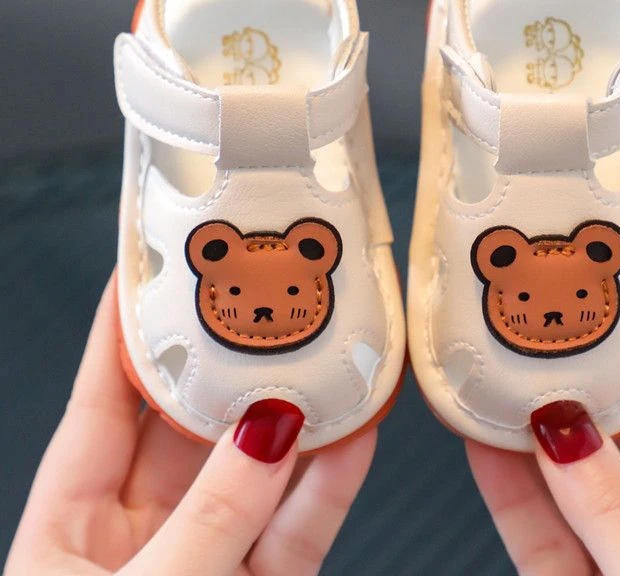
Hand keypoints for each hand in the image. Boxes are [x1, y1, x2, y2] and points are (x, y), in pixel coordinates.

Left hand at [6, 272, 374, 575]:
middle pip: (190, 422)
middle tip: (269, 300)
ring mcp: (204, 557)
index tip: (156, 266)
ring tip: (331, 352)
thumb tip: (269, 432)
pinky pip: (296, 526)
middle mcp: (138, 532)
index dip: (126, 330)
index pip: (103, 399)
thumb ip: (209, 520)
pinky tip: (356, 433)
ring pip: (256, 468)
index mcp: (69, 524)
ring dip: (296, 416)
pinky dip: (329, 483)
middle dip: (230, 362)